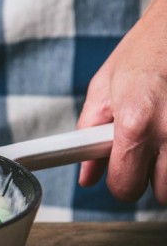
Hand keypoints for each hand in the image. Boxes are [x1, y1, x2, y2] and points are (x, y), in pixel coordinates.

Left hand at [77, 0, 166, 203]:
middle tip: (151, 154)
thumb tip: (86, 177)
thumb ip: (89, 134)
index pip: (126, 186)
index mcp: (135, 122)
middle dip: (154, 179)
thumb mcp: (104, 87)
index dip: (121, 183)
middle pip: (163, 193)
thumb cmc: (143, 52)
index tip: (124, 174)